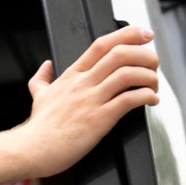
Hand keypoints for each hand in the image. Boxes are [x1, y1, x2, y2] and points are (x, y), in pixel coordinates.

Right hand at [13, 24, 160, 177]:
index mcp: (73, 75)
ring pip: (128, 74)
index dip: (128, 34)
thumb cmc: (38, 127)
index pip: (102, 44)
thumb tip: (45, 66)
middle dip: (145, 55)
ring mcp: (91, 100)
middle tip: (154, 63)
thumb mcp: (38, 96)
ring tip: (154, 86)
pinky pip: (129, 100)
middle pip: (120, 54)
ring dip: (149, 76)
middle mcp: (83, 84)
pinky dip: (146, 97)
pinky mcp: (99, 119)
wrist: (31, 149)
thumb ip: (42, 79)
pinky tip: (151, 101)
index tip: (144, 35)